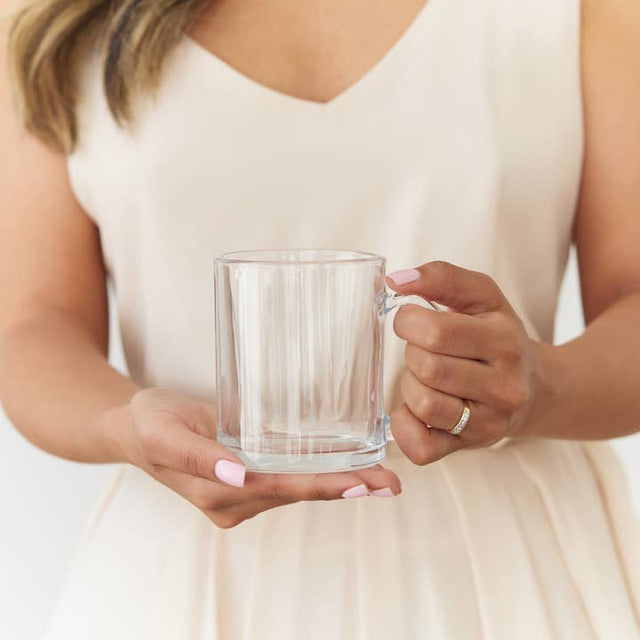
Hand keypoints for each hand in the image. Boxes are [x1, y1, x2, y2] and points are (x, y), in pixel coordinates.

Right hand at [120, 388, 401, 528]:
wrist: (131, 428)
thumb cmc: (149, 424)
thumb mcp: (166, 434)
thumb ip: (200, 456)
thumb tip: (239, 476)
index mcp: (217, 492)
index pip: (281, 489)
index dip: (322, 486)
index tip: (360, 485)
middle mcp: (234, 501)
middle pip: (297, 493)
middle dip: (344, 488)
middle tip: (390, 483)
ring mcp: (240, 494)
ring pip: (296, 489)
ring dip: (338, 484)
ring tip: (380, 477)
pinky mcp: (244, 481)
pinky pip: (287, 480)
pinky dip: (318, 476)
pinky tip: (346, 470)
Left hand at [386, 261, 539, 464]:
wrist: (535, 389)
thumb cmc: (498, 336)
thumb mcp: (482, 296)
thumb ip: (441, 277)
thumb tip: (395, 280)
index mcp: (504, 341)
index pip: (436, 332)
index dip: (408, 322)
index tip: (412, 320)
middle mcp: (504, 386)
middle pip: (427, 368)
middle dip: (412, 353)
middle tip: (424, 350)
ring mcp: (489, 423)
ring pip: (423, 405)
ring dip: (410, 386)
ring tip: (425, 377)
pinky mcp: (470, 447)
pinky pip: (421, 448)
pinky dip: (405, 426)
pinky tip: (415, 409)